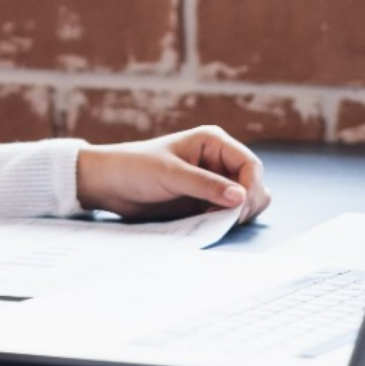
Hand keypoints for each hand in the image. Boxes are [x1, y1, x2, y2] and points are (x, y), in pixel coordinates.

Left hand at [75, 126, 270, 223]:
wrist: (109, 184)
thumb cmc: (135, 168)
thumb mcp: (170, 175)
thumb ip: (206, 186)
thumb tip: (241, 197)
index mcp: (214, 142)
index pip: (251, 166)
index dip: (250, 189)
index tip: (237, 209)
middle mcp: (218, 160)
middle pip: (255, 185)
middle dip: (247, 204)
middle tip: (227, 219)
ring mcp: (213, 182)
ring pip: (247, 201)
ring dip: (239, 214)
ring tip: (214, 219)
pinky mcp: (205, 201)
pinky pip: (229, 214)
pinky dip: (227, 221)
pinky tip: (210, 223)